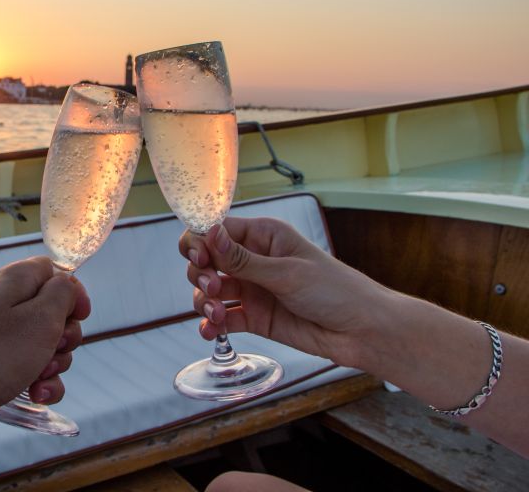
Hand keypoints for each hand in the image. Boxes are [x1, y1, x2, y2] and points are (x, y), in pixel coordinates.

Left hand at [0, 256, 90, 442]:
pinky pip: (33, 369)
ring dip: (54, 365)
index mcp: (18, 281)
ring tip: (38, 378)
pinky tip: (35, 394)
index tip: (78, 316)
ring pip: (48, 345)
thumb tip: (68, 285)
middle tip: (53, 350)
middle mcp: (9, 303)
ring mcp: (3, 335)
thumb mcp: (41, 317)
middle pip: (56, 313)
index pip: (56, 272)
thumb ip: (64, 293)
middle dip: (65, 338)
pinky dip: (41, 382)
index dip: (73, 294)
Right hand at [179, 217, 392, 368]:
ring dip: (205, 301)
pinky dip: (211, 325)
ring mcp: (253, 289)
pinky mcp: (254, 317)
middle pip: (207, 260)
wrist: (363, 332)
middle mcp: (253, 260)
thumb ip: (243, 260)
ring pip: (210, 290)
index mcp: (263, 236)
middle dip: (201, 274)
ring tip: (216, 315)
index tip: (199, 258)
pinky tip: (210, 332)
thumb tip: (209, 233)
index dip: (200, 241)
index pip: (217, 230)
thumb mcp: (287, 272)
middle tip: (213, 289)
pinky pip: (223, 319)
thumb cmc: (336, 291)